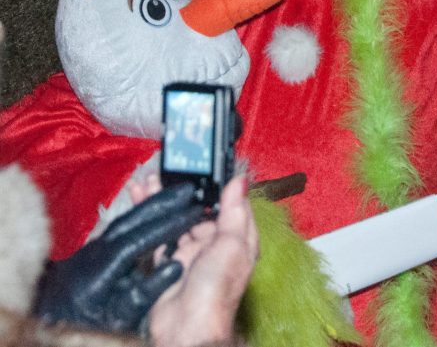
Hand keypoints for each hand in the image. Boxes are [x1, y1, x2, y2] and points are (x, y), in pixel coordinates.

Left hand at [34, 181, 203, 332]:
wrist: (53, 326)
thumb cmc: (85, 326)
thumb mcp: (117, 319)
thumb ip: (145, 295)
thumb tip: (176, 267)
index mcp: (97, 273)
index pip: (137, 240)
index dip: (167, 226)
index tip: (193, 214)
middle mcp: (91, 255)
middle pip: (130, 221)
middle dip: (161, 203)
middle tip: (188, 190)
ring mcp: (89, 250)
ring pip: (124, 220)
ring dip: (151, 204)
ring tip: (176, 193)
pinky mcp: (91, 250)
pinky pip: (119, 225)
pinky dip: (140, 213)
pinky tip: (154, 207)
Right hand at [147, 176, 258, 346]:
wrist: (187, 326)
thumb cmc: (217, 289)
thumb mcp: (232, 244)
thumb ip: (234, 211)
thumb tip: (240, 180)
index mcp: (236, 238)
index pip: (229, 204)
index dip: (216, 185)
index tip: (203, 166)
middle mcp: (214, 245)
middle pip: (198, 211)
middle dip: (183, 192)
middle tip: (169, 170)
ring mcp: (190, 254)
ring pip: (175, 220)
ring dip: (163, 202)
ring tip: (149, 181)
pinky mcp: (167, 264)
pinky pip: (157, 237)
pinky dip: (148, 221)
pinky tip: (140, 205)